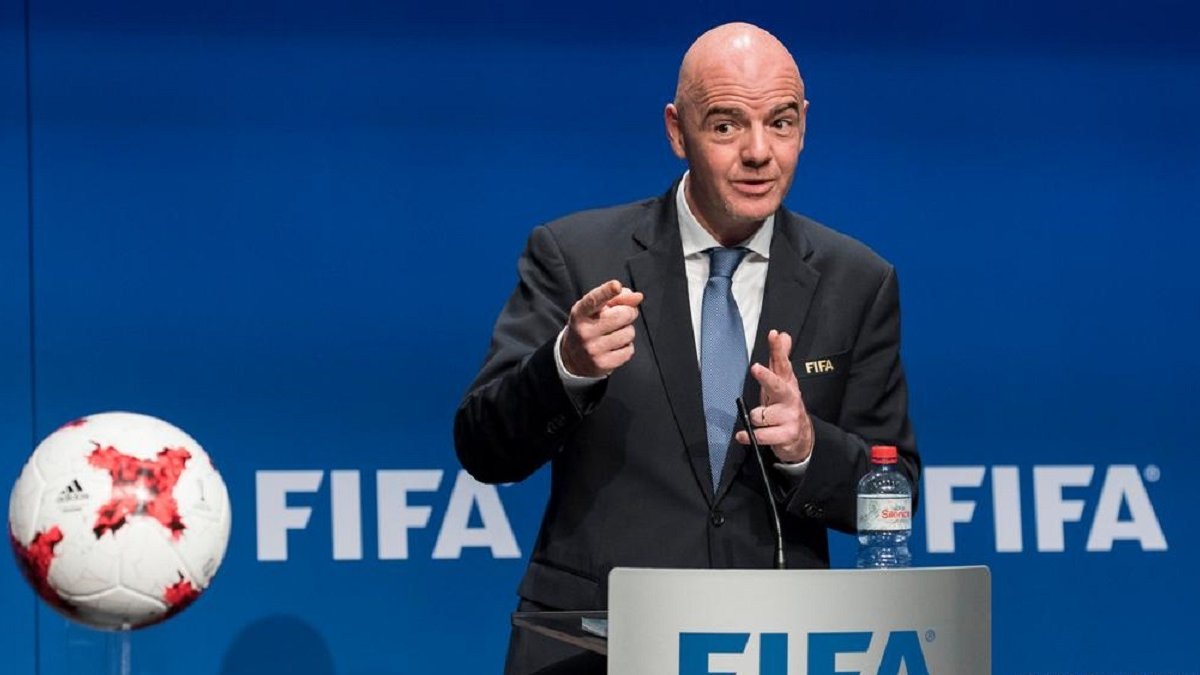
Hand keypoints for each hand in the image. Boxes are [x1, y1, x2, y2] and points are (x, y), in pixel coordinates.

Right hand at [560, 280, 644, 377]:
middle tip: (623, 315)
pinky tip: (615, 347)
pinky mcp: (602, 364)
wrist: (573, 357)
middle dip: (629, 313)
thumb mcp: (597, 309)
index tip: (616, 286)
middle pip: (622, 315)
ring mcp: (592, 349)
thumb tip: (637, 297)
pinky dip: (626, 347)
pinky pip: (629, 350)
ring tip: (615, 334)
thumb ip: (617, 298)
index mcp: (580, 313)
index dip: (606, 292)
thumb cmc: (591, 325)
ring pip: (629, 333)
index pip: (594, 300)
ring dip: (627, 331)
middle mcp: (584, 331)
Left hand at [734, 329, 813, 462]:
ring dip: (755, 419)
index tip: (774, 334)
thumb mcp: (781, 382)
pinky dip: (749, 436)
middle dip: (766, 377)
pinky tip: (742, 435)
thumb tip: (783, 335)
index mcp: (787, 383)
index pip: (782, 363)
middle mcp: (790, 398)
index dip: (778, 349)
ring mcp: (790, 417)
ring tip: (760, 422)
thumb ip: (779, 359)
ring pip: (761, 415)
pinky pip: (761, 435)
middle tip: (756, 368)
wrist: (800, 437)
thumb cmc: (783, 405)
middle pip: (777, 385)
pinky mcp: (787, 435)